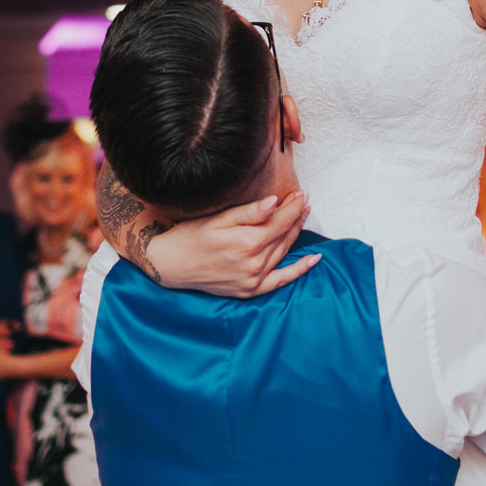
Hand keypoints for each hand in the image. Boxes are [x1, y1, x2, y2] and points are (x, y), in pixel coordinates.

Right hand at [147, 192, 318, 297]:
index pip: (280, 220)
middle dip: (296, 216)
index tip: (301, 194)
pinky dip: (299, 270)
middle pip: (284, 235)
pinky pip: (281, 281)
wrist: (170, 265)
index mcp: (247, 242)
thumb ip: (249, 212)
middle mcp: (254, 263)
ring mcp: (253, 279)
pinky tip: (314, 260)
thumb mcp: (217, 218)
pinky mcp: (250, 290)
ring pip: (283, 253)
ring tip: (303, 217)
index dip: (293, 206)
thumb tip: (274, 202)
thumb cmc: (190, 237)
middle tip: (304, 201)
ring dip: (296, 234)